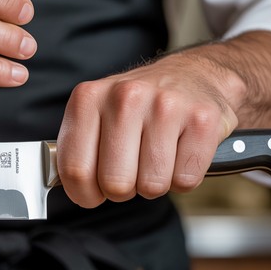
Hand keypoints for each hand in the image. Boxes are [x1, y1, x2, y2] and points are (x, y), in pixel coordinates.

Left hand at [56, 52, 243, 206]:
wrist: (195, 75)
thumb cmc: (139, 104)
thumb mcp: (97, 112)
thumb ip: (77, 147)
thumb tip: (68, 186)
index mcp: (89, 97)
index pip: (75, 169)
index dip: (84, 194)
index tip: (93, 193)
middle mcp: (125, 97)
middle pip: (114, 183)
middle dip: (123, 190)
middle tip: (131, 170)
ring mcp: (166, 106)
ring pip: (152, 186)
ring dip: (155, 184)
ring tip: (157, 158)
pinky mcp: (202, 119)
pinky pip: (185, 180)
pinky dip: (183, 178)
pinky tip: (180, 153)